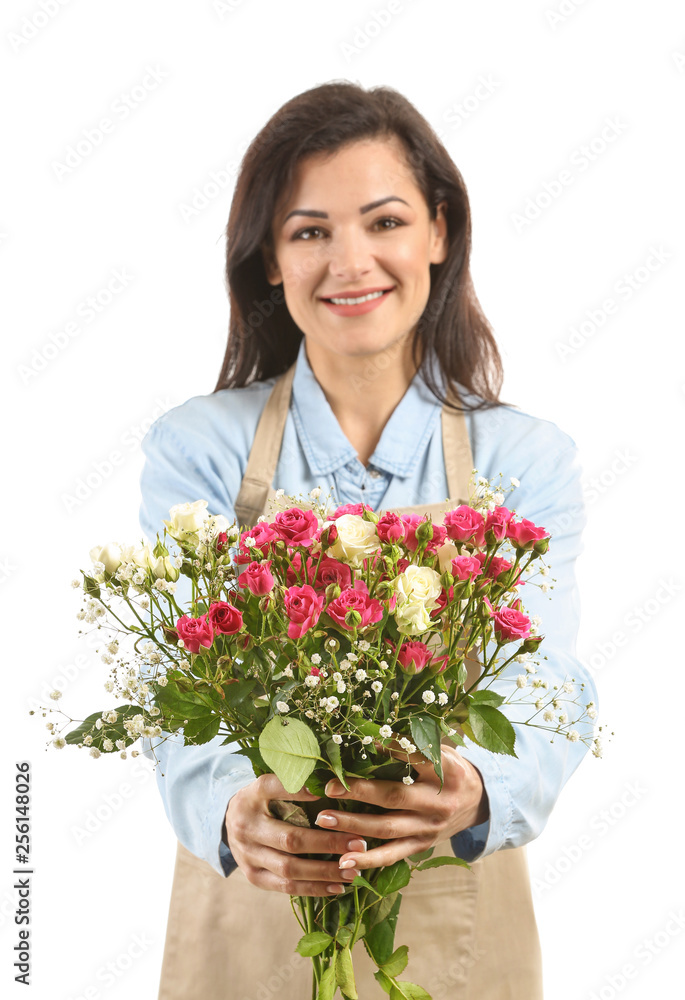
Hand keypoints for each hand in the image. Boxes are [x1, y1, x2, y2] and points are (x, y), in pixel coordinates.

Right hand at [223, 773, 367, 895]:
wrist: (228, 822)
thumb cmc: (262, 800)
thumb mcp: (270, 784)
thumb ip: (294, 782)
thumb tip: (333, 783)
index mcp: (252, 796)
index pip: (274, 788)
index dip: (300, 791)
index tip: (328, 792)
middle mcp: (247, 826)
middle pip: (290, 839)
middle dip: (328, 843)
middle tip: (359, 843)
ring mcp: (248, 854)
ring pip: (289, 868)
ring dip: (325, 872)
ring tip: (354, 871)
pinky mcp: (253, 876)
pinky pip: (286, 887)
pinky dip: (313, 889)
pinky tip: (337, 887)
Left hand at [314, 746, 488, 873]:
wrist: (479, 802)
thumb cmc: (449, 769)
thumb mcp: (440, 750)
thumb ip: (413, 746)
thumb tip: (369, 736)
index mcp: (445, 771)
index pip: (414, 757)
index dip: (388, 750)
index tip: (359, 744)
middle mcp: (438, 801)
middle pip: (394, 797)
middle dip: (359, 792)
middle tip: (328, 787)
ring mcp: (429, 827)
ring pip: (388, 829)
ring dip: (353, 825)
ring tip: (324, 820)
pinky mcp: (422, 845)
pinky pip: (392, 855)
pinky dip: (368, 859)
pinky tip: (343, 861)